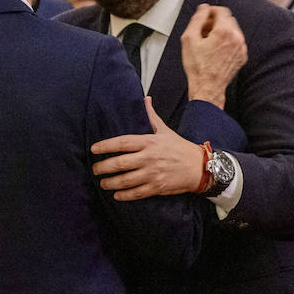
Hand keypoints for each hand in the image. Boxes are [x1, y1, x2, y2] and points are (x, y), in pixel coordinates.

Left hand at [91, 98, 206, 199]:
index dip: (105, 146)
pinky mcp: (157, 187)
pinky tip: (116, 195)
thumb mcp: (165, 130)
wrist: (199, 167)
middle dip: (103, 167)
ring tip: (102, 183)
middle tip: (95, 169)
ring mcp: (153, 174)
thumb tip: (145, 99)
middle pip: (119, 163)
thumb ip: (151, 116)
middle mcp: (149, 158)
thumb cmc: (180, 147)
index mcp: (149, 142)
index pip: (122, 142)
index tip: (93, 149)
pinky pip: (136, 193)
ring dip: (110, 183)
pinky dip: (123, 195)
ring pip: (125, 180)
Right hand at [181, 4, 246, 108]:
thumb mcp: (189, 39)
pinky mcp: (242, 56)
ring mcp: (241, 48)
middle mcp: (237, 38)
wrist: (207, 88)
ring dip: (221, 30)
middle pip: (228, 19)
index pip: (222, 10)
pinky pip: (236, 41)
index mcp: (225, 32)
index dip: (210, 11)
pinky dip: (227, 41)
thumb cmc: (197, 67)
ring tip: (207, 41)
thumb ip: (197, 19)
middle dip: (215, 21)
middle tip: (202, 30)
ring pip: (233, 30)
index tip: (203, 17)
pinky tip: (215, 50)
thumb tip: (203, 8)